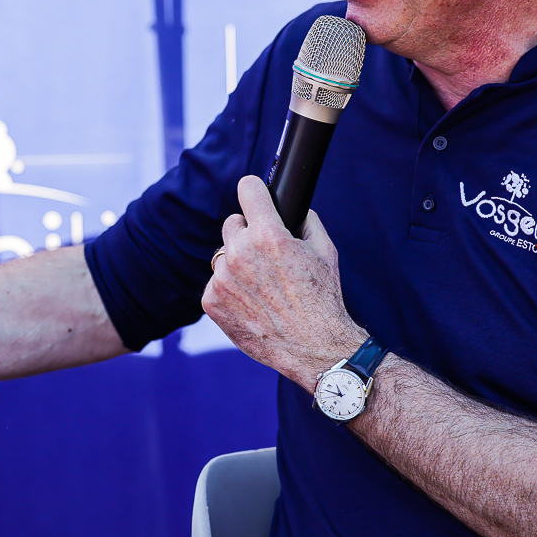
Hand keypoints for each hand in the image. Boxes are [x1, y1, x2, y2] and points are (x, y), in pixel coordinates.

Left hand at [201, 176, 364, 390]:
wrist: (313, 347)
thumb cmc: (322, 299)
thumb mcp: (325, 251)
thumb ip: (306, 221)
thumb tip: (293, 208)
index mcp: (268, 236)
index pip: (247, 189)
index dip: (254, 191)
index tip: (254, 194)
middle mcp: (240, 254)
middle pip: (233, 224)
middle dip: (248, 234)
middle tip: (266, 255)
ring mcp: (222, 280)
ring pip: (224, 257)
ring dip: (238, 265)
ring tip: (263, 287)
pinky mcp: (211, 302)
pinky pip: (216, 283)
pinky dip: (230, 291)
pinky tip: (251, 303)